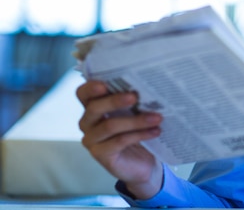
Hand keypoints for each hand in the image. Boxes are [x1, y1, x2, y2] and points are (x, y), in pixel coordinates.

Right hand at [76, 80, 163, 198]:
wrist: (144, 162)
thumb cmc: (138, 130)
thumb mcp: (136, 112)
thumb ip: (134, 99)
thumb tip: (149, 85)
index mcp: (93, 107)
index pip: (83, 93)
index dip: (90, 88)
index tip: (104, 84)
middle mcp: (88, 123)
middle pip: (94, 108)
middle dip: (115, 101)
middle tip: (135, 96)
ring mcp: (92, 140)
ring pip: (110, 126)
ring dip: (136, 120)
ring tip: (157, 117)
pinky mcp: (100, 155)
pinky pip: (119, 142)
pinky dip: (139, 135)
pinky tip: (155, 131)